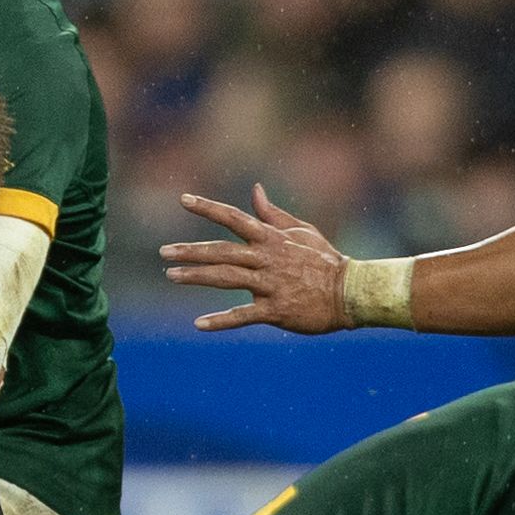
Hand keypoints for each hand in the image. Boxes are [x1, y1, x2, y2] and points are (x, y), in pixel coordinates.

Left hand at [161, 186, 346, 332]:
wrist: (350, 292)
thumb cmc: (325, 260)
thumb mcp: (301, 230)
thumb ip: (273, 214)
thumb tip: (255, 190)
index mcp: (271, 238)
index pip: (234, 217)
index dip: (207, 207)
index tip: (183, 199)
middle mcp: (267, 258)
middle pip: (222, 251)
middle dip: (191, 251)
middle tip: (164, 252)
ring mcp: (271, 284)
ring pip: (227, 278)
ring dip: (197, 277)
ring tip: (172, 275)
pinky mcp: (276, 310)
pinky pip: (243, 316)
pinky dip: (221, 321)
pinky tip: (199, 325)